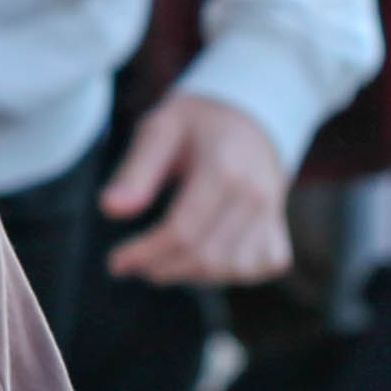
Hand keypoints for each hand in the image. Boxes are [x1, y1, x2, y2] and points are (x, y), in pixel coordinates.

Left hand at [104, 92, 293, 288]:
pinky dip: (227, 273)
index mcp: (224, 169)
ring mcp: (273, 215)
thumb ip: (136, 170)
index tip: (116, 262)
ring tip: (160, 259)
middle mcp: (256, 196)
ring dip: (188, 274)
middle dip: (160, 268)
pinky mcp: (279, 229)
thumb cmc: (197, 123)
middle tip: (131, 264)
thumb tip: (110, 208)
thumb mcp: (160, 129)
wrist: (251, 115)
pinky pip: (257, 268)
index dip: (146, 253)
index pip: (184, 231)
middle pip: (205, 256)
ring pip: (229, 269)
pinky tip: (203, 258)